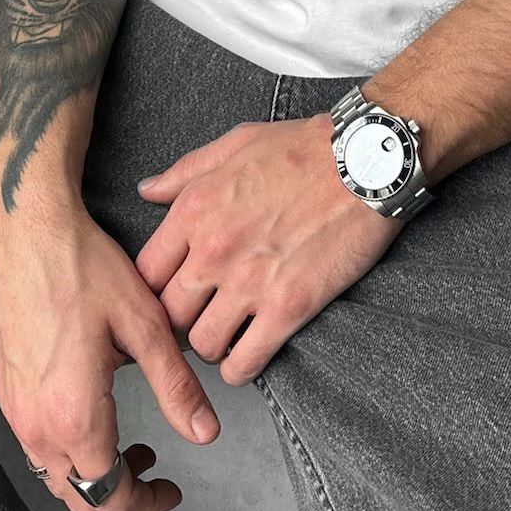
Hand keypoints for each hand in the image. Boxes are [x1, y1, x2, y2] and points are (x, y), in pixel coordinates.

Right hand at [0, 191, 220, 510]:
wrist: (25, 229)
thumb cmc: (82, 267)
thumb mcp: (143, 325)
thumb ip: (175, 386)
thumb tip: (205, 433)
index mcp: (74, 417)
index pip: (111, 496)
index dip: (147, 503)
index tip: (172, 488)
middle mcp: (35, 424)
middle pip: (77, 497)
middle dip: (119, 496)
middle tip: (154, 470)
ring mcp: (13, 408)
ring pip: (52, 474)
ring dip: (91, 474)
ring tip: (129, 443)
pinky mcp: (3, 388)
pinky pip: (33, 444)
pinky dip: (66, 449)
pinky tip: (91, 411)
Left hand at [132, 113, 402, 385]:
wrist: (366, 163)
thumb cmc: (305, 148)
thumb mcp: (236, 143)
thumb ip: (185, 172)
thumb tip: (147, 190)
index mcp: (195, 209)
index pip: (145, 274)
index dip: (153, 290)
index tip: (169, 294)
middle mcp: (213, 250)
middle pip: (167, 316)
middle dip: (180, 322)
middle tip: (199, 318)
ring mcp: (249, 283)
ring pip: (202, 345)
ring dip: (212, 345)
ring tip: (229, 334)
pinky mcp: (287, 308)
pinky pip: (243, 362)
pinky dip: (240, 367)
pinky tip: (250, 352)